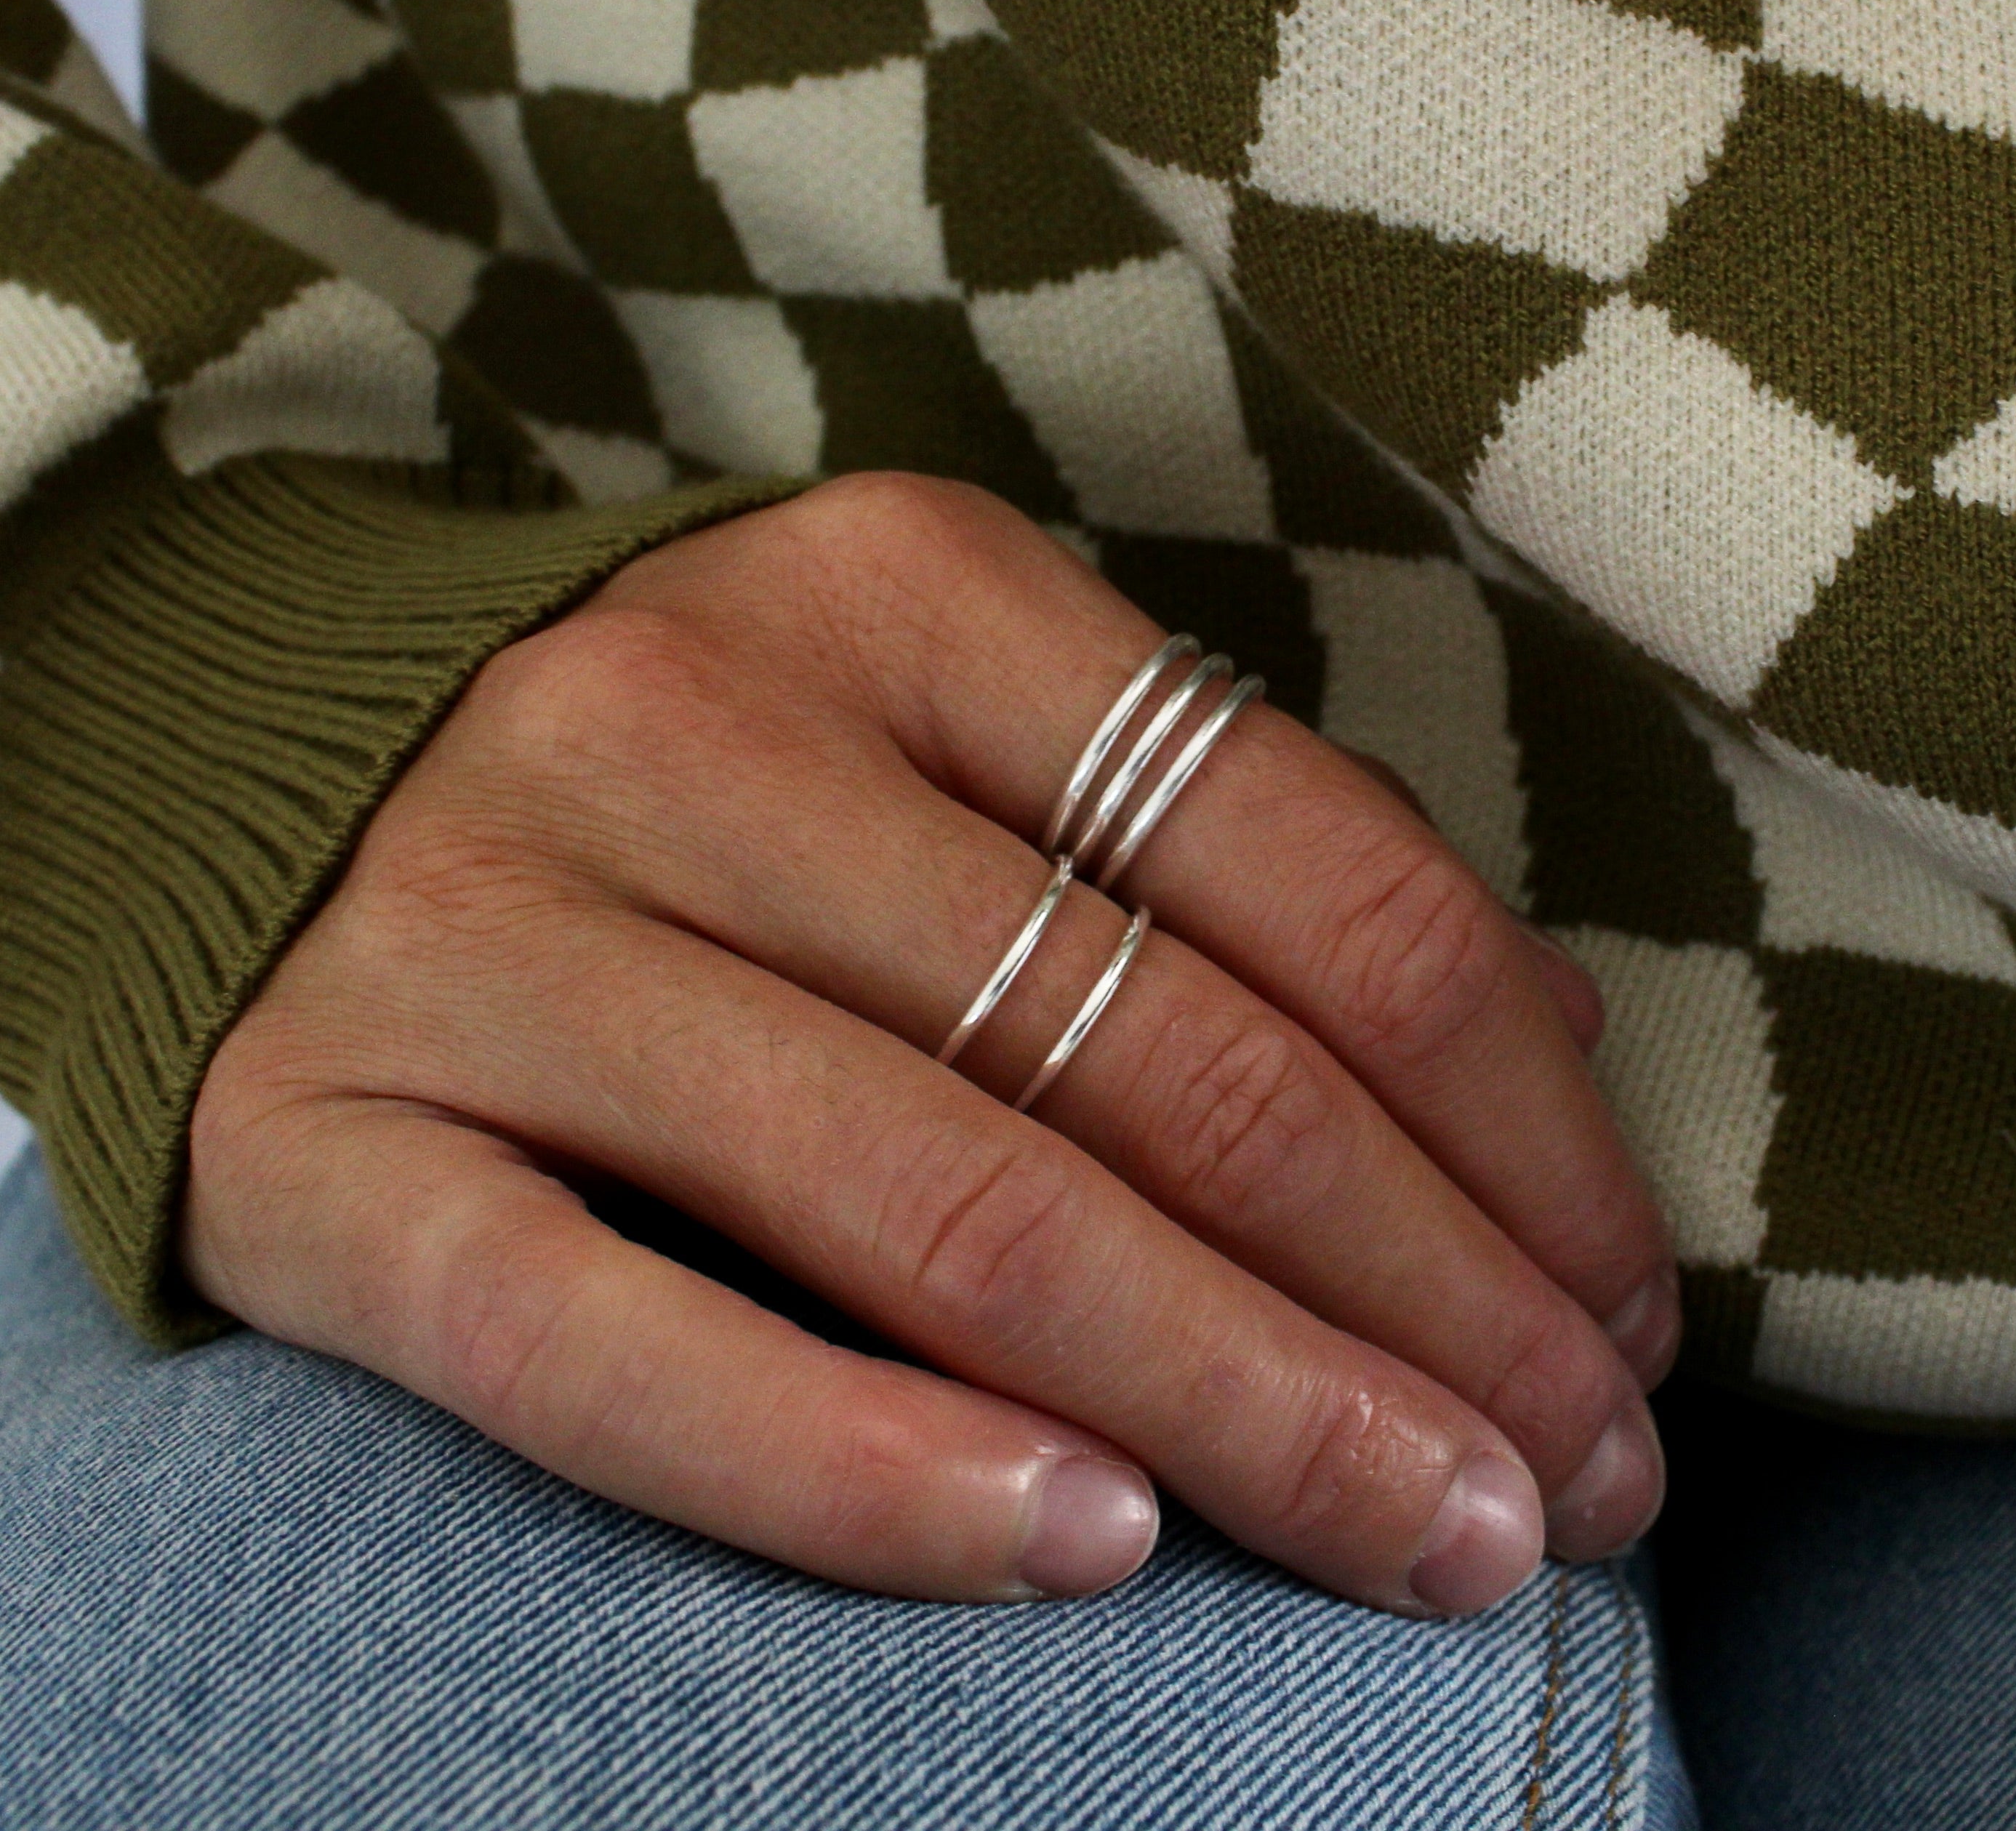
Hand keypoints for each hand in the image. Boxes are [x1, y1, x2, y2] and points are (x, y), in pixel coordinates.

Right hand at [181, 475, 1676, 1612]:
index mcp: (908, 595)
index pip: (1316, 881)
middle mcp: (693, 731)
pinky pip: (614, 1354)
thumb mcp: (976, 735)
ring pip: (951, 1216)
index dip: (1518, 1128)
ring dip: (1247, 1413)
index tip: (1628, 1312)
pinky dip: (869, 1471)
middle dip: (1432, 1308)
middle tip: (1589, 1481)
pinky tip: (1098, 1555)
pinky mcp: (323, 1152)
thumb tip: (1561, 1043)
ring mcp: (494, 938)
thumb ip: (1242, 857)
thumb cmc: (715, 784)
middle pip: (1168, 1069)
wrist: (250, 784)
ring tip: (1442, 1548)